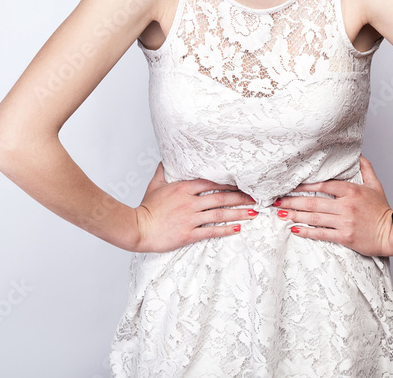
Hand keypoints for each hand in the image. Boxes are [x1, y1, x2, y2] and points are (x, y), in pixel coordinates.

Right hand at [132, 162, 257, 252]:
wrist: (138, 228)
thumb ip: (163, 171)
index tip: (241, 184)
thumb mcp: (154, 185)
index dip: (228, 183)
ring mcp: (190, 218)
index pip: (211, 182)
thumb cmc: (145, 208)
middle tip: (255, 197)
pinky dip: (226, 230)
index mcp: (183, 188)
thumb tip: (166, 159)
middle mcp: (190, 202)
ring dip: (238, 213)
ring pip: (220, 214)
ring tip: (253, 213)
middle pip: (221, 198)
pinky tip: (237, 229)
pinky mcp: (189, 234)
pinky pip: (212, 231)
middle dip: (240, 198)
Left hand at [273, 156, 392, 256]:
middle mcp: (346, 206)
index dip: (305, 185)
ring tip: (280, 212)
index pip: (323, 185)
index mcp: (351, 191)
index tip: (291, 185)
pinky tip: (294, 229)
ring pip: (314, 217)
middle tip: (276, 200)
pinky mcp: (345, 237)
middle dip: (292, 200)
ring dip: (295, 214)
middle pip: (313, 201)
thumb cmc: (383, 210)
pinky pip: (321, 233)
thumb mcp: (375, 185)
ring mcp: (345, 222)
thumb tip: (358, 154)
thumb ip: (365, 168)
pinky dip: (306, 231)